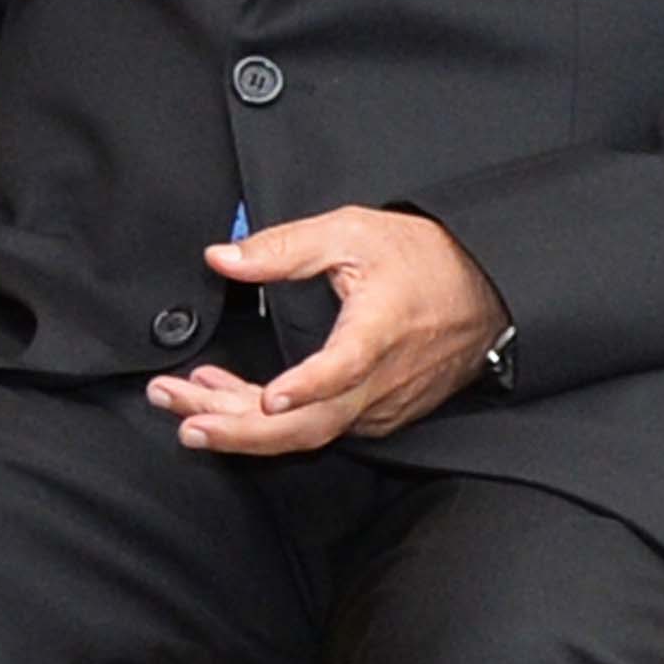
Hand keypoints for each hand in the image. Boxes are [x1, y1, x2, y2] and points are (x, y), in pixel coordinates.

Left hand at [148, 208, 511, 453]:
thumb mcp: (352, 232)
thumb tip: (223, 257)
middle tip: (176, 409)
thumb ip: (284, 247)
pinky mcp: (380, 413)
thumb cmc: (426, 260)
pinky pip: (319, 426)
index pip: (345, 368)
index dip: (306, 387)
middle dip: (235, 425)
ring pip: (307, 431)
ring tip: (181, 402)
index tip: (268, 397)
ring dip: (240, 424)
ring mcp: (382, 404)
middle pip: (308, 424)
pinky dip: (269, 419)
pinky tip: (228, 396)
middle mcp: (382, 381)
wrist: (488, 290)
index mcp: (380, 332)